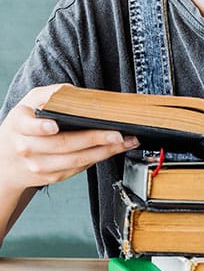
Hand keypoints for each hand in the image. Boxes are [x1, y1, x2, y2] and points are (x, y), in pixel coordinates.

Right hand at [0, 84, 139, 193]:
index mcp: (20, 125)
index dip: (41, 127)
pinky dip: (97, 158)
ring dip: (104, 152)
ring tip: (125, 142)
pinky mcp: (51, 177)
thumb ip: (50, 94)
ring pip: (74, 160)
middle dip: (94, 139)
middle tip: (117, 134)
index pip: (29, 126)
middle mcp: (28, 147)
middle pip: (63, 145)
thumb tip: (75, 93)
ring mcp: (39, 165)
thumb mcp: (30, 102)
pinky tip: (113, 150)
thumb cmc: (24, 124)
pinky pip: (77, 168)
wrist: (7, 161)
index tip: (54, 127)